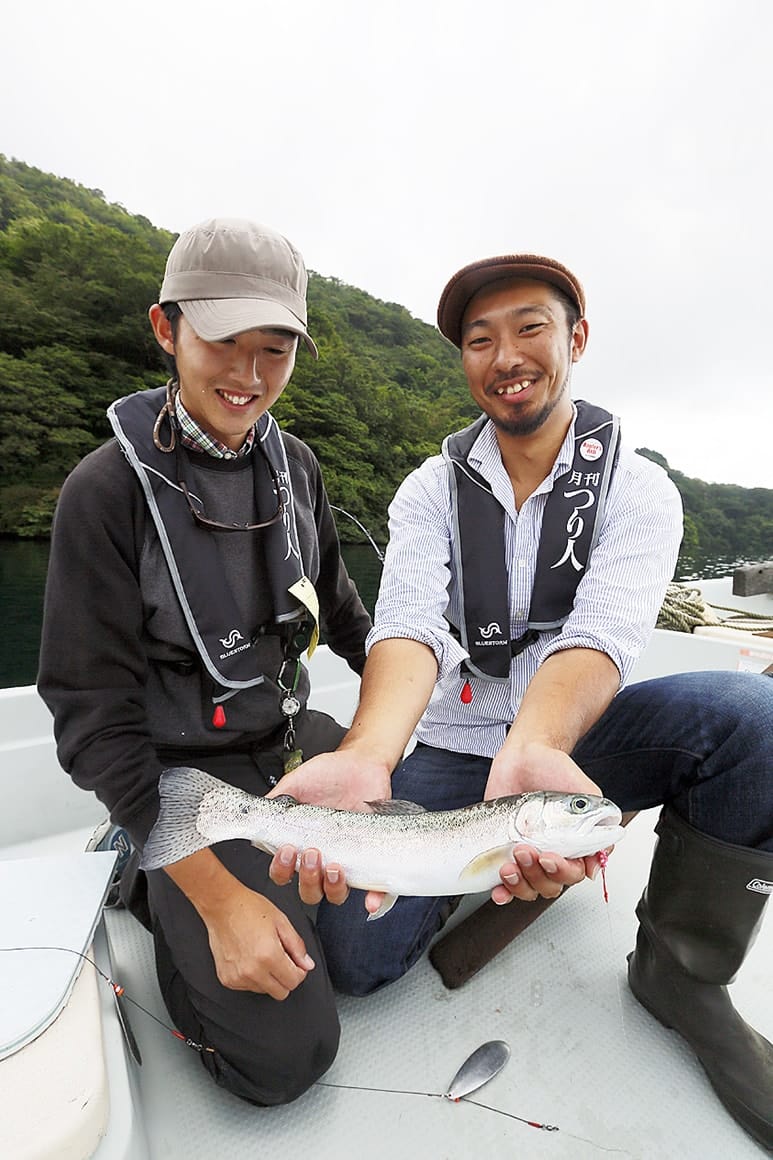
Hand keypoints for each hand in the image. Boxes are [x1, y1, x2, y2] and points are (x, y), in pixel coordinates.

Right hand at [202, 881, 314, 999]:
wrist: (222, 905)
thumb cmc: (248, 908)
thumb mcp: (281, 921)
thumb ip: (297, 946)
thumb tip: (307, 964)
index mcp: (269, 956)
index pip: (294, 981)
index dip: (299, 971)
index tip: (296, 963)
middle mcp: (252, 971)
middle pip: (281, 993)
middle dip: (285, 978)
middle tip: (281, 959)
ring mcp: (238, 977)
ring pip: (264, 991)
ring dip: (268, 978)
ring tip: (262, 954)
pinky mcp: (227, 979)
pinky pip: (248, 987)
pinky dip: (253, 977)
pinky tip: (250, 958)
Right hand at [267, 750, 392, 905]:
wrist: (361, 763)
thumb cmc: (328, 774)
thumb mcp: (297, 782)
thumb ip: (276, 800)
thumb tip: (258, 814)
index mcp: (301, 845)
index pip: (284, 873)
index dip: (282, 870)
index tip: (286, 851)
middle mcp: (322, 858)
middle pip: (308, 890)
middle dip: (307, 878)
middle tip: (312, 853)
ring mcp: (347, 861)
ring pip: (335, 894)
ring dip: (333, 888)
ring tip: (335, 866)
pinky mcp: (371, 859)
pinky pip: (375, 889)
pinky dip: (374, 898)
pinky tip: (371, 899)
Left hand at [485, 741, 608, 903]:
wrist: (522, 756)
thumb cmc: (552, 769)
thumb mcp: (582, 790)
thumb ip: (598, 815)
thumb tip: (605, 848)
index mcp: (573, 844)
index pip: (575, 874)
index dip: (564, 871)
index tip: (551, 856)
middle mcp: (551, 852)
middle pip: (552, 885)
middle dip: (539, 872)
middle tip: (528, 848)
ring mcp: (527, 855)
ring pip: (530, 888)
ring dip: (520, 880)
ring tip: (512, 857)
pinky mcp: (504, 853)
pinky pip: (504, 885)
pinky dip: (503, 892)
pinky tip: (500, 887)